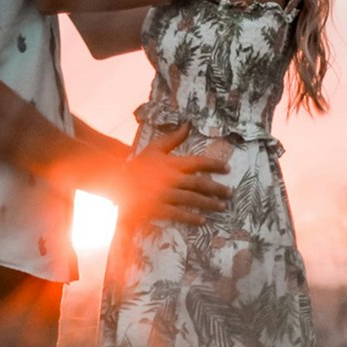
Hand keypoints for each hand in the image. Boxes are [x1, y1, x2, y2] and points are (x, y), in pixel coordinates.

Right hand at [115, 125, 232, 226]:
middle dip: (217, 189)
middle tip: (230, 193)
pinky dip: (190, 217)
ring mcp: (164, 194)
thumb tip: (188, 125)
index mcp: (172, 163)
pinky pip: (177, 213)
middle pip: (200, 183)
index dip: (215, 165)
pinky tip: (201, 220)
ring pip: (192, 199)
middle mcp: (171, 178)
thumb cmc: (138, 164)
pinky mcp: (157, 208)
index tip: (227, 168)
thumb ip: (173, 138)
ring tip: (222, 207)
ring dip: (209, 203)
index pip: (199, 162)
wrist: (116, 179)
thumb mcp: (155, 148)